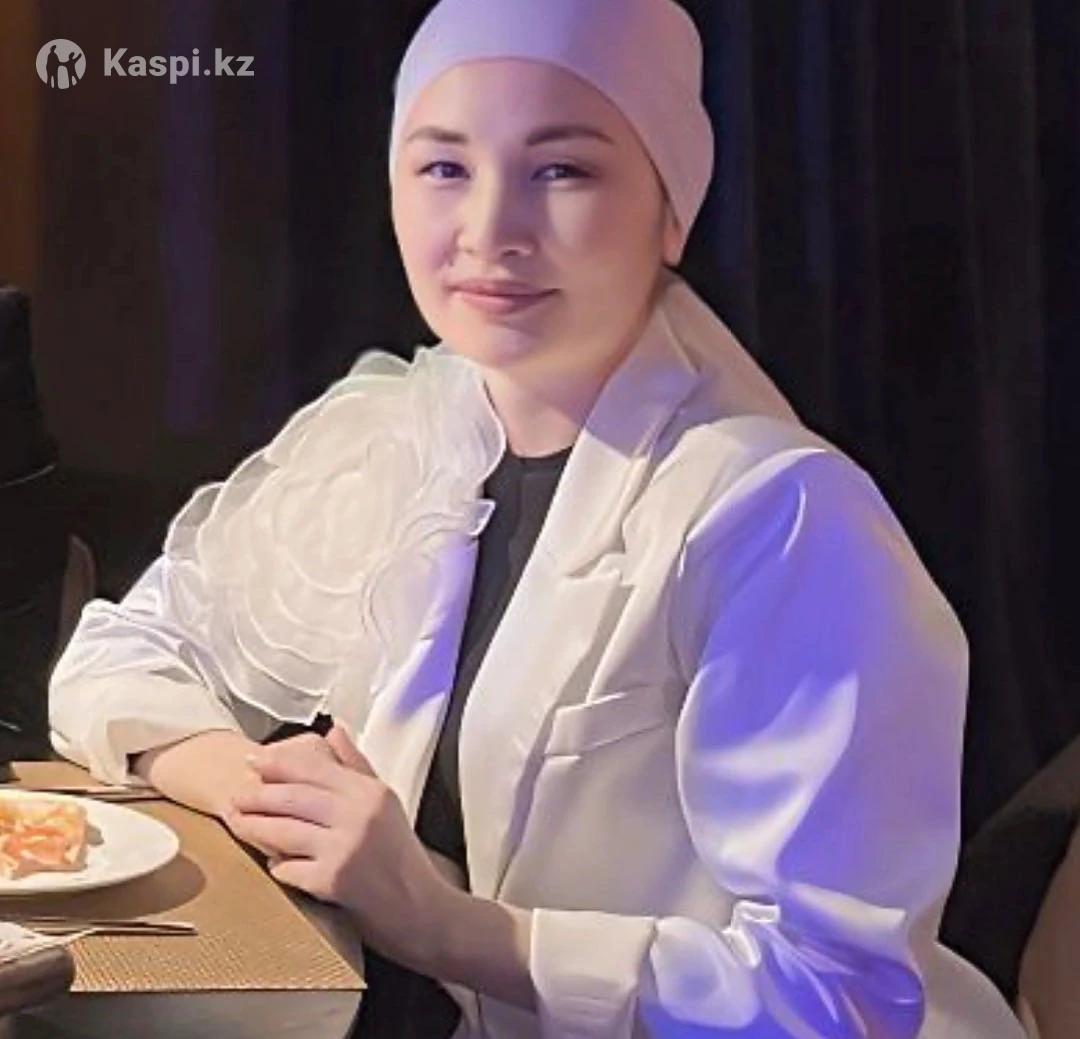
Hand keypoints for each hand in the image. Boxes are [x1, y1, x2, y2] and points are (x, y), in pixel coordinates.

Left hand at [223, 722, 454, 968]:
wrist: (423, 910)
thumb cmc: (402, 857)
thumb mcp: (387, 803)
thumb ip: (357, 765)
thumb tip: (334, 731)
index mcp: (370, 791)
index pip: (314, 767)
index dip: (278, 762)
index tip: (253, 761)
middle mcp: (358, 814)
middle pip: (293, 797)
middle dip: (256, 795)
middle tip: (235, 795)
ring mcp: (345, 848)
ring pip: (284, 830)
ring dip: (253, 827)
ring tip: (236, 822)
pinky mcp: (334, 881)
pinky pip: (289, 868)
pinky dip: (276, 865)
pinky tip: (271, 863)